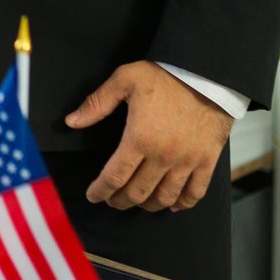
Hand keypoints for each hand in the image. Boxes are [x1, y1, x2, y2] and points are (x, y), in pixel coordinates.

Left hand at [65, 61, 232, 212]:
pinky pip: (195, 192)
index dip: (100, 191)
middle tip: (111, 200)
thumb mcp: (125, 79)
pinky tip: (172, 204)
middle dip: (119, 201)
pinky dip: (182, 204)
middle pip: (137, 192)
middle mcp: (163, 156)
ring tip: (137, 201)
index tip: (93, 196)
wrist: (208, 73)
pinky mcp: (207, 160)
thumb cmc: (166, 75)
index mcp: (139, 138)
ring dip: (147, 205)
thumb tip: (71, 122)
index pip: (114, 177)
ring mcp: (187, 161)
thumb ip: (97, 103)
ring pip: (164, 197)